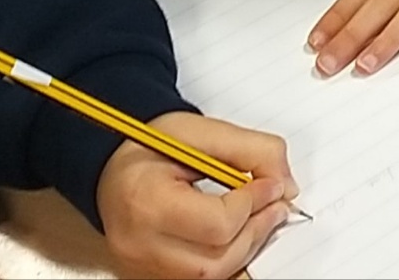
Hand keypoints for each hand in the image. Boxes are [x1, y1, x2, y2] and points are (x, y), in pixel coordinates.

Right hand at [95, 111, 295, 278]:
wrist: (112, 165)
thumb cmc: (152, 146)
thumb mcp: (202, 132)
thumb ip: (252, 151)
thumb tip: (285, 186)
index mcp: (145, 201)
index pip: (217, 224)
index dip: (255, 203)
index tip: (272, 184)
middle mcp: (138, 243)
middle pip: (215, 260)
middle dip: (256, 230)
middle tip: (276, 203)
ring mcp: (141, 265)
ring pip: (210, 275)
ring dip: (246, 246)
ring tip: (260, 216)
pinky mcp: (148, 274)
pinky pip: (200, 277)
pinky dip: (227, 257)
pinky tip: (238, 232)